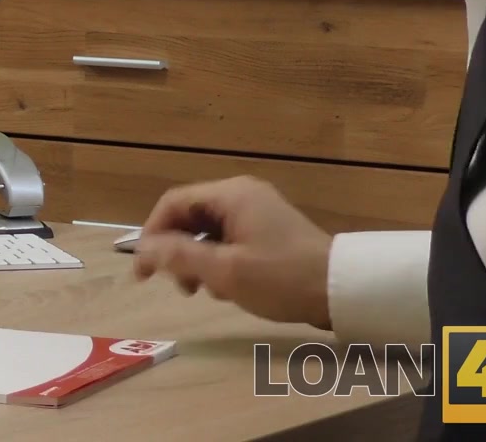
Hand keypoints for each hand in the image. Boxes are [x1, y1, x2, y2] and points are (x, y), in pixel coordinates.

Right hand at [131, 175, 333, 330]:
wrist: (343, 290)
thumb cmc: (281, 278)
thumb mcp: (225, 271)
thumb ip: (179, 256)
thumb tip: (142, 249)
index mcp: (230, 195)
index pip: (172, 204)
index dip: (151, 234)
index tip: (144, 270)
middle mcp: (242, 194)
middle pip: (190, 216)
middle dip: (177, 251)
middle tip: (180, 287)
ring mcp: (258, 211)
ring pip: (209, 230)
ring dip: (197, 259)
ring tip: (204, 291)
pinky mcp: (270, 230)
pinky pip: (229, 239)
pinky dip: (219, 260)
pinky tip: (227, 287)